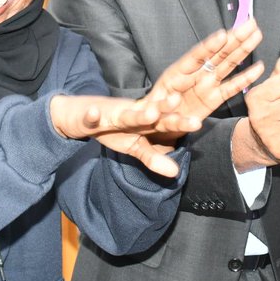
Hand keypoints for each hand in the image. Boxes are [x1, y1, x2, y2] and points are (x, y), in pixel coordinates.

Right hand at [49, 92, 196, 177]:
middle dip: (166, 111)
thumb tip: (175, 173)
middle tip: (182, 106)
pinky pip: (91, 117)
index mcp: (144, 121)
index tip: (198, 123)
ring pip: (125, 114)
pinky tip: (94, 114)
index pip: (164, 123)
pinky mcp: (91, 116)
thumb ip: (154, 158)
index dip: (180, 123)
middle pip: (150, 114)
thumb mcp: (135, 146)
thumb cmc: (114, 131)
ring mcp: (111, 114)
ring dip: (137, 114)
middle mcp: (131, 114)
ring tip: (152, 113)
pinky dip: (92, 116)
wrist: (81, 115)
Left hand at [148, 19, 264, 135]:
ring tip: (256, 35)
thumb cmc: (154, 112)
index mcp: (179, 72)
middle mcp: (196, 74)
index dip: (210, 46)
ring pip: (228, 64)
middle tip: (251, 24)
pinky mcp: (215, 98)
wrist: (159, 123)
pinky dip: (245, 79)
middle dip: (235, 38)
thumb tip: (173, 99)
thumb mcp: (153, 108)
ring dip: (243, 50)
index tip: (223, 34)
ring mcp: (207, 85)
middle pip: (218, 54)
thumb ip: (163, 104)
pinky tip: (259, 68)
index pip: (197, 56)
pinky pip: (232, 87)